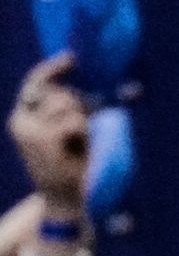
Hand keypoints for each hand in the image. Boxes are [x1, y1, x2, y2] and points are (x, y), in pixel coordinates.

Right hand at [7, 54, 87, 214]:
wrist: (61, 197)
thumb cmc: (66, 162)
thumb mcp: (63, 131)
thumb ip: (65, 108)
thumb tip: (82, 85)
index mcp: (21, 117)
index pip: (34, 83)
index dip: (52, 68)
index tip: (70, 58)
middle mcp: (19, 121)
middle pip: (58, 92)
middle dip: (77, 106)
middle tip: (77, 133)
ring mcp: (29, 130)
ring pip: (67, 105)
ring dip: (81, 121)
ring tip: (75, 143)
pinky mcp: (43, 140)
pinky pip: (74, 121)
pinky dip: (82, 132)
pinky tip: (75, 148)